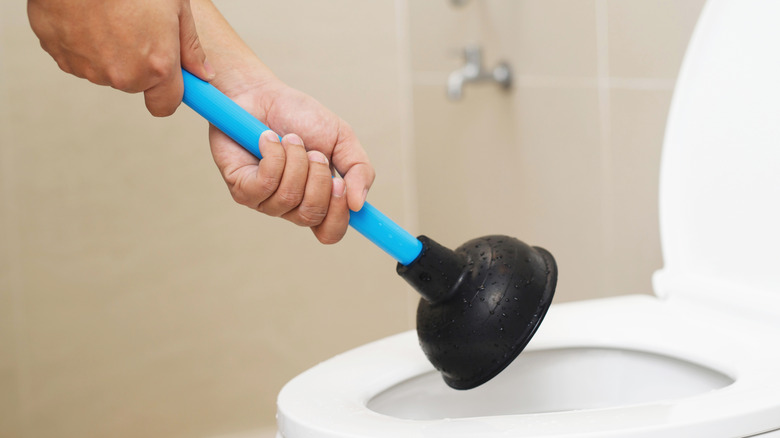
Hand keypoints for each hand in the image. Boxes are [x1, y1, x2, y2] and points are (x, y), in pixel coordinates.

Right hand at [27, 0, 213, 115]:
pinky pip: (82, 61)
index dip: (167, 92)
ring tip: (111, 18)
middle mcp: (124, 75)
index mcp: (157, 65)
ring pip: (108, 73)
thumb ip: (190, 46)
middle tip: (136, 29)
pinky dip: (86, 46)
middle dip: (139, 65)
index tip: (168, 81)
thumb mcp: (175, 7)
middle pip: (136, 85)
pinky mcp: (64, 61)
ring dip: (111, 54)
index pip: (165, 105)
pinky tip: (90, 20)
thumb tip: (202, 73)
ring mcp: (92, 70)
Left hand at [209, 80, 374, 243]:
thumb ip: (359, 170)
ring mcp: (264, 201)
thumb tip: (358, 203)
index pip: (330, 232)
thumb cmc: (300, 117)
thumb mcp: (342, 138)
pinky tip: (268, 139)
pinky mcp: (242, 189)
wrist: (262, 94)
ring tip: (290, 139)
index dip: (339, 217)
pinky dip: (274, 155)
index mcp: (317, 199)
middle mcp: (291, 206)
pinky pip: (265, 184)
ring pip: (289, 197)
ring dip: (295, 160)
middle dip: (318, 177)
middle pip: (312, 215)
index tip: (341, 186)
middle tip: (314, 152)